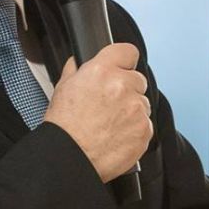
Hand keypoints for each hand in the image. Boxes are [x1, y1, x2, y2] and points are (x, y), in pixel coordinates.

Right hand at [44, 45, 150, 182]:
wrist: (70, 157)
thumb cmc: (64, 127)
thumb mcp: (62, 88)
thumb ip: (76, 69)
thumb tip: (79, 62)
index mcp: (102, 71)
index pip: (128, 51)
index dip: (124, 61)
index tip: (122, 68)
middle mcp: (122, 86)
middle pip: (138, 79)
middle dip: (128, 89)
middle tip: (110, 104)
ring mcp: (136, 108)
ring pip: (143, 103)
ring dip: (132, 110)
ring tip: (111, 123)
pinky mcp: (144, 129)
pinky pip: (146, 124)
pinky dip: (135, 129)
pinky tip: (117, 135)